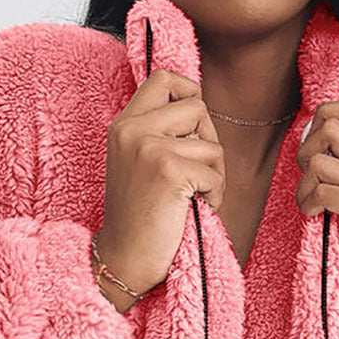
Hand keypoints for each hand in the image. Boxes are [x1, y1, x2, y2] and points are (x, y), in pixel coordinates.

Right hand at [100, 68, 225, 296]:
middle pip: (197, 107)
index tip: (192, 128)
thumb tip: (198, 107)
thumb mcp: (136, 163)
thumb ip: (157, 133)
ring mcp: (149, 148)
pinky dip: (215, 196)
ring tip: (194, 197)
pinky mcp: (169, 171)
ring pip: (211, 144)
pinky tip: (195, 211)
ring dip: (215, 174)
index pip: (164, 79)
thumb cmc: (136, 218)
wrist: (122, 259)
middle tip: (198, 173)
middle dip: (208, 141)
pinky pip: (215, 173)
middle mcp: (133, 130)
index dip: (189, 94)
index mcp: (123, 125)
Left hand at [295, 98, 338, 301]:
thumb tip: (312, 126)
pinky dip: (307, 205)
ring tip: (312, 205)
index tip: (314, 147)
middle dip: (307, 150)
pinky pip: (320, 190)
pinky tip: (315, 216)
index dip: (325, 117)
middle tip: (309, 178)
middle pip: (333, 126)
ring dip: (304, 185)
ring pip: (320, 161)